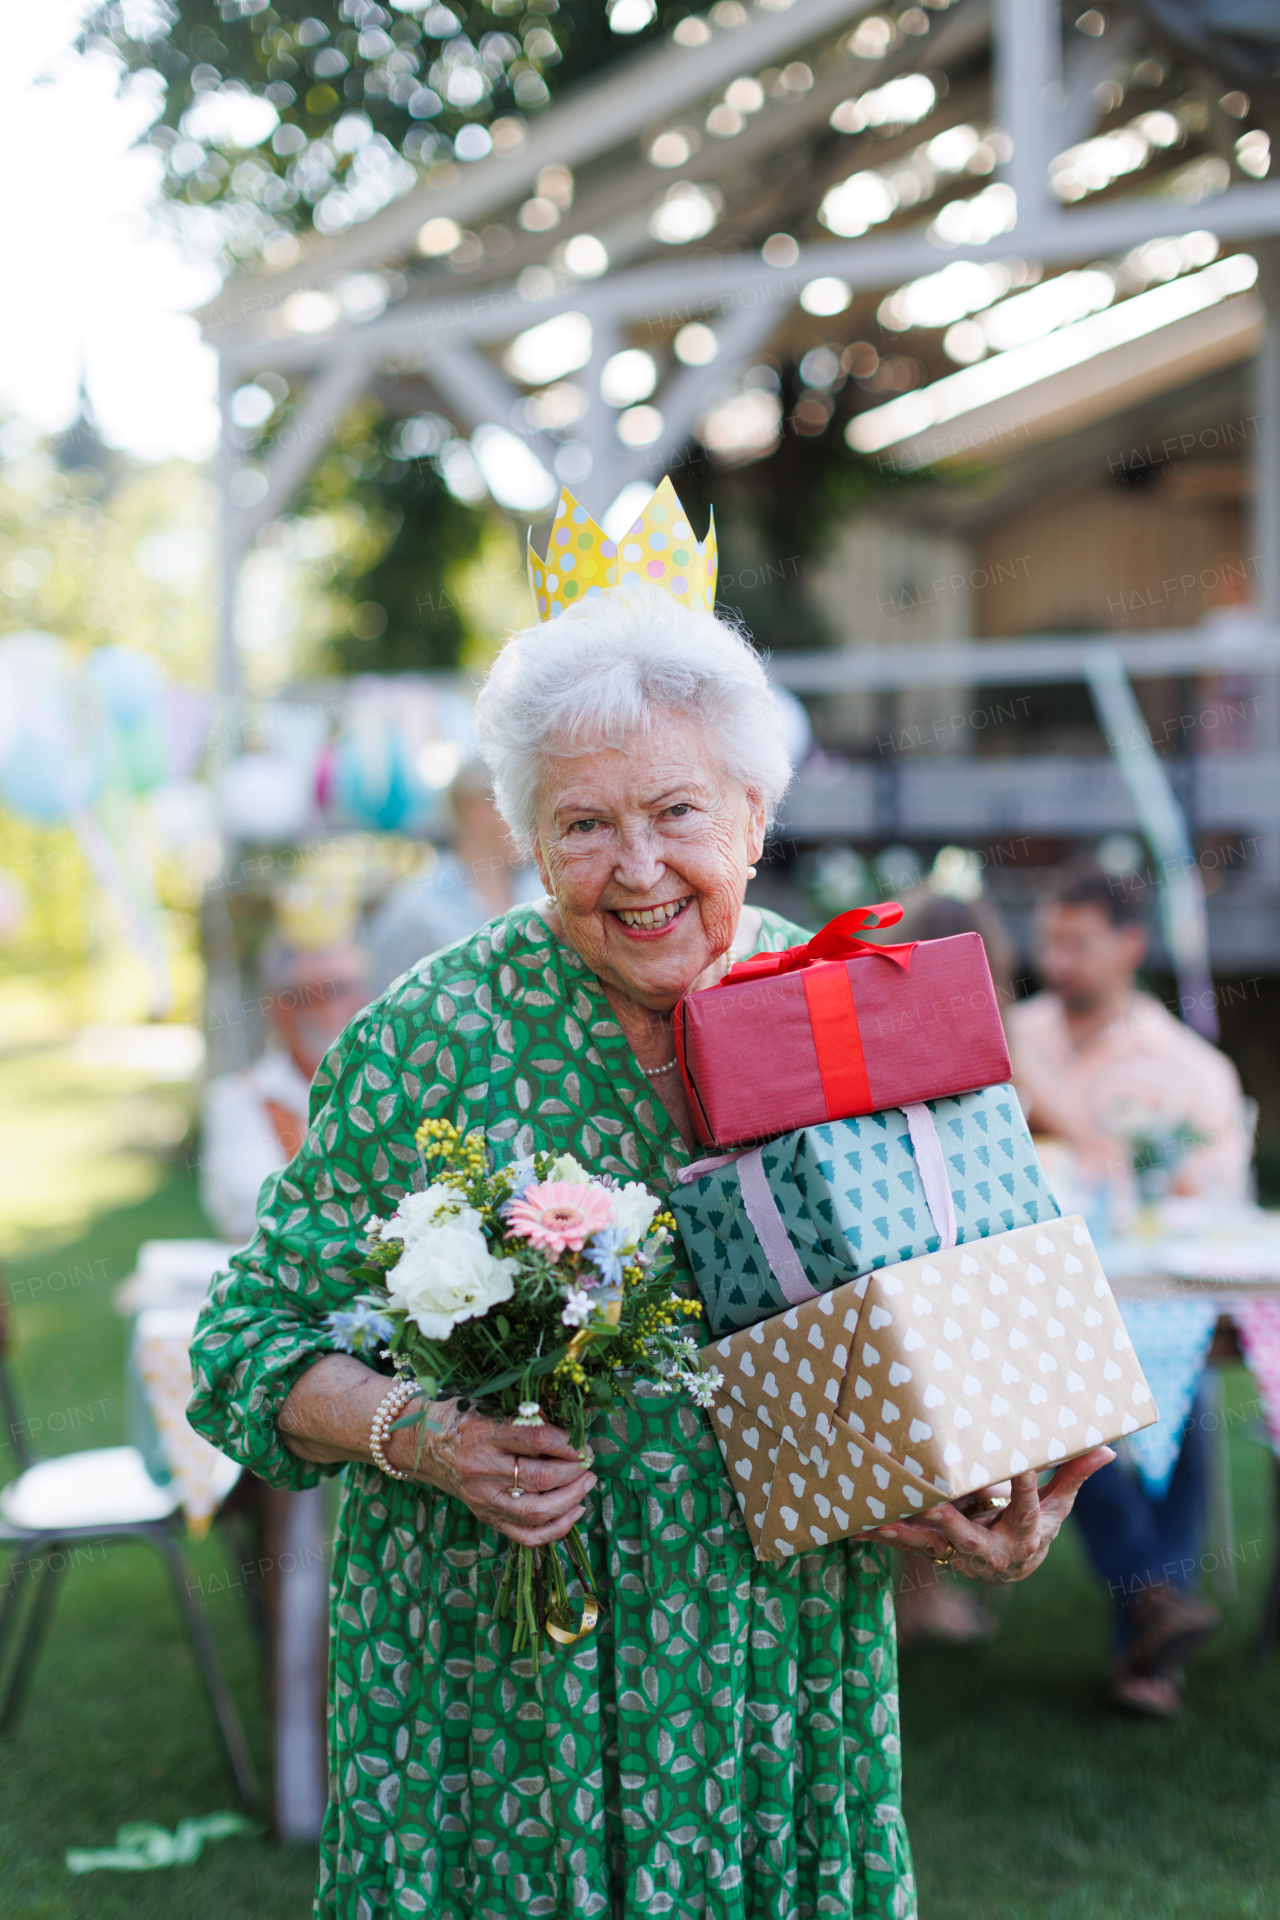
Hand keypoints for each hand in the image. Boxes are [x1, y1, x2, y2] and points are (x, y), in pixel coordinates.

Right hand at [390, 1402, 595, 1548]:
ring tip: (587, 1483)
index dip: (568, 1443)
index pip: (537, 1439)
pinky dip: (556, 1529)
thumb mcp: (488, 1401)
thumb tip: (572, 1422)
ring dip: (571, 1499)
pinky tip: (574, 1511)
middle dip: (574, 1471)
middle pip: (540, 1477)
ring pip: (536, 1511)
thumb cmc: (461, 1415)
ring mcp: (482, 1497)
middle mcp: (481, 1468)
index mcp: (483, 1432)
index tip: (583, 1441)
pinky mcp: (485, 1516)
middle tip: (589, 1461)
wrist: (421, 1443)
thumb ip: (526, 1413)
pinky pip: (525, 1535)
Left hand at [864, 1446, 1113, 1584]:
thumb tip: (1109, 1449)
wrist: (1009, 1568)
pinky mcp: (935, 1551)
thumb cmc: (1033, 1527)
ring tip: (878, 1510)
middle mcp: (988, 1549)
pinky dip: (882, 1532)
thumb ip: (1073, 1476)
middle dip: (948, 1518)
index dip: (1020, 1484)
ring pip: (928, 1541)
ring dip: (903, 1527)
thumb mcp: (1056, 1507)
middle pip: (966, 1533)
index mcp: (1023, 1532)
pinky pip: (906, 1543)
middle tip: (930, 1499)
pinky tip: (855, 1522)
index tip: (1014, 1459)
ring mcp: (958, 1553)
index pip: (1024, 1505)